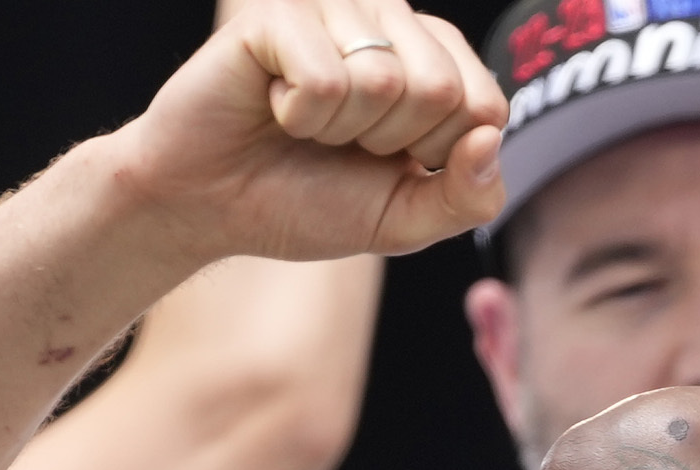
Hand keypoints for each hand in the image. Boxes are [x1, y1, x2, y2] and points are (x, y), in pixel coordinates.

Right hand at [116, 2, 504, 267]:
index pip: (486, 106)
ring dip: (339, 131)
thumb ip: (468, 197)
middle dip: (389, 143)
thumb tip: (488, 139)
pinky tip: (274, 106)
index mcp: (429, 60)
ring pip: (384, 82)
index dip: (438, 157)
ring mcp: (334, 9)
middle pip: (440, 90)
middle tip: (339, 144)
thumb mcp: (403, 219)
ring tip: (303, 125)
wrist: (210, 205)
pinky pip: (326, 79)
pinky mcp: (280, 13)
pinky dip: (299, 115)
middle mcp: (388, 22)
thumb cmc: (304, 201)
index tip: (387, 161)